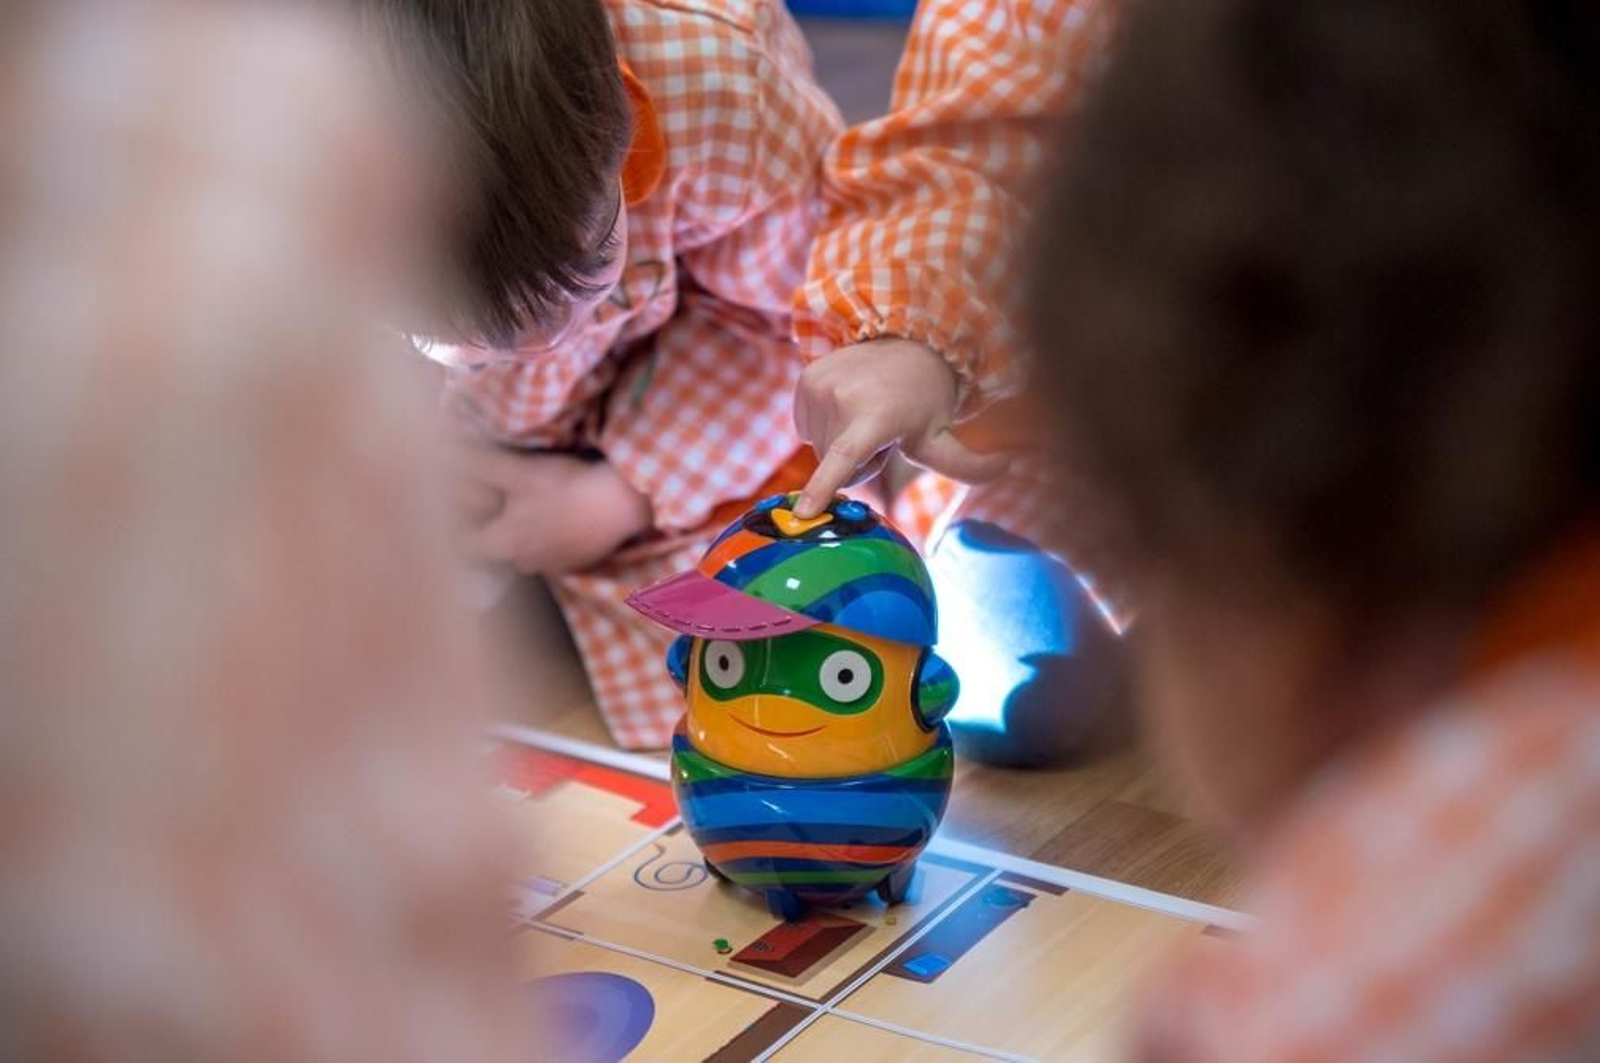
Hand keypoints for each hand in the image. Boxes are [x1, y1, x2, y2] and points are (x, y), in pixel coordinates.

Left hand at [455, 447, 651, 574]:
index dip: (456, 529)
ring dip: (522, 535)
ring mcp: (554, 566)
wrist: (622, 505)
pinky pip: (553, 553)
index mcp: (504, 543)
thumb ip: (479, 464)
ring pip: (525, 553)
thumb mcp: (518, 471)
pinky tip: (559, 516)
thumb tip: (444, 453)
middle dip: (491, 529)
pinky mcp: (579, 562)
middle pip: (495, 550)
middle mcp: (524, 562)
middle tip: (492, 501)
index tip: (457, 510)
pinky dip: (550, 538)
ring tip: (528, 508)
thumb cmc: (566, 487)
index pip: (464, 547)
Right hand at [792, 339, 1009, 517]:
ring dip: (840, 442)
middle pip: (835, 466)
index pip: (844, 458)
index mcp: (877, 417)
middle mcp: (842, 398)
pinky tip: (847, 404)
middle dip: (858, 461)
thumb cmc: (925, 400)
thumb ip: (971, 464)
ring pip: (817, 448)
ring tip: (866, 415)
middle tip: (882, 433)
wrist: (905, 343)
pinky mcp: (805, 379)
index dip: (823, 487)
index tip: (802, 513)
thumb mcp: (944, 436)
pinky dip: (823, 425)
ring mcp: (819, 386)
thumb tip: (1009, 464)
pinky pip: (804, 427)